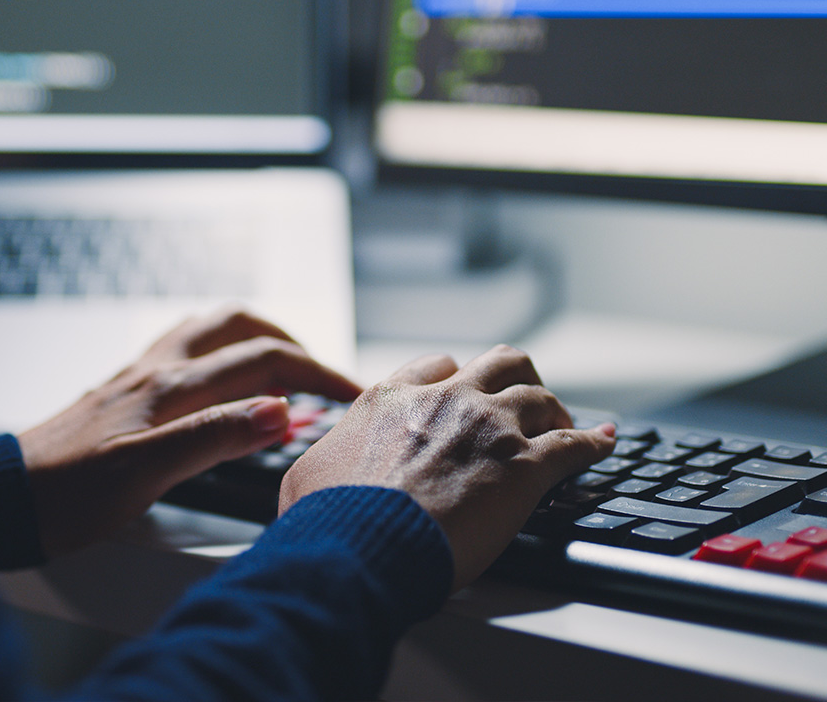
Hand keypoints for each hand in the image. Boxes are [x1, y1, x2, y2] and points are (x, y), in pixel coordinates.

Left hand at [18, 307, 361, 556]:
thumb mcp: (145, 474)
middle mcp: (157, 370)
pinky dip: (221, 354)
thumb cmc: (66, 494)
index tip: (354, 393)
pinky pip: (186, 351)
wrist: (5, 498)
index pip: (264, 360)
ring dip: (256, 338)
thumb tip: (279, 410)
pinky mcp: (126, 392)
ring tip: (284, 369)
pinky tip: (223, 383)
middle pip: (240, 325)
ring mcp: (140, 376)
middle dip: (292, 342)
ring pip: (210, 330)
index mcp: (170, 388)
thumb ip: (213, 438)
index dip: (318, 373)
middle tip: (322, 376)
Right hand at [278, 345, 615, 588]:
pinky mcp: (524, 469)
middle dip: (515, 378)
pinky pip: (574, 445)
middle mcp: (445, 401)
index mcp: (393, 399)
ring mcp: (489, 430)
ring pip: (539, 395)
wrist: (360, 546)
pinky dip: (594, 443)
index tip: (464, 391)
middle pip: (500, 363)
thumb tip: (315, 477)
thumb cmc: (328, 519)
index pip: (436, 365)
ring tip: (563, 424)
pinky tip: (604, 444)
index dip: (456, 377)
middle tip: (522, 403)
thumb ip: (324, 461)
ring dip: (554, 409)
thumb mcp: (304, 476)